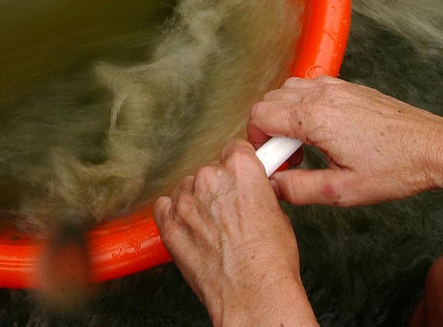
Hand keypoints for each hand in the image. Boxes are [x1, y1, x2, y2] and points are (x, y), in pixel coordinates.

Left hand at [153, 138, 316, 326]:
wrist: (251, 293)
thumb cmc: (269, 261)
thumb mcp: (278, 214)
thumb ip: (258, 193)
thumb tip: (252, 194)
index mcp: (240, 169)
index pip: (234, 149)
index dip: (238, 165)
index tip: (239, 176)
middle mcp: (210, 178)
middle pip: (210, 171)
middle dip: (219, 189)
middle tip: (230, 214)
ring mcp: (186, 200)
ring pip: (188, 188)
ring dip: (197, 203)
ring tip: (214, 230)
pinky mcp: (168, 222)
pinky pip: (165, 206)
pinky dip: (175, 215)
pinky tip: (191, 230)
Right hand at [247, 76, 442, 206]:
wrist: (434, 148)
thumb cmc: (395, 169)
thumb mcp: (343, 191)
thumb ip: (299, 189)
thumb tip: (272, 185)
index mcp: (314, 118)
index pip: (259, 115)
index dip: (256, 140)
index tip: (273, 162)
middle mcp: (322, 95)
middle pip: (269, 100)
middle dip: (268, 128)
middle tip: (289, 158)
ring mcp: (337, 87)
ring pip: (288, 89)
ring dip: (284, 114)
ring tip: (305, 144)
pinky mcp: (350, 87)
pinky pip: (310, 86)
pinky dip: (303, 105)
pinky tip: (322, 131)